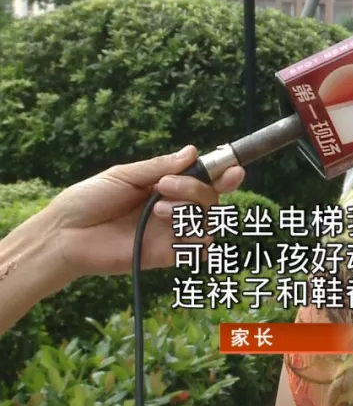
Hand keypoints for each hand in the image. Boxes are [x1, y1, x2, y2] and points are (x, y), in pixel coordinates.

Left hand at [42, 146, 244, 279]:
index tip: (234, 169)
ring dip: (189, 210)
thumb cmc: (87, 201)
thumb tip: (192, 151)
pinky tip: (173, 227)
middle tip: (165, 185)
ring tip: (158, 209)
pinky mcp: (166, 254)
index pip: (203, 180)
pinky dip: (197, 238)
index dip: (223, 175)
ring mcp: (171, 233)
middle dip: (196, 189)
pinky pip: (198, 248)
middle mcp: (173, 209)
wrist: (65, 234)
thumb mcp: (123, 175)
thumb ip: (159, 166)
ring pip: (207, 221)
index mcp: (164, 187)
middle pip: (210, 199)